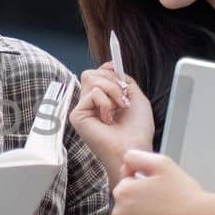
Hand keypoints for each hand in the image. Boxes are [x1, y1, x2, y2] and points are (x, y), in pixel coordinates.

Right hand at [69, 64, 154, 179]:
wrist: (133, 147)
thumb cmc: (137, 131)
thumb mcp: (136, 97)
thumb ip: (124, 80)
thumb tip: (112, 67)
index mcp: (103, 99)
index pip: (97, 73)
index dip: (107, 69)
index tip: (119, 74)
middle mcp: (91, 103)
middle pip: (91, 73)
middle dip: (111, 80)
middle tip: (122, 98)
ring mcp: (83, 109)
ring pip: (91, 79)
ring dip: (112, 91)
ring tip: (118, 109)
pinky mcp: (77, 115)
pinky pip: (92, 93)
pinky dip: (106, 102)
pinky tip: (108, 118)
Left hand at [110, 150, 214, 214]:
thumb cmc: (184, 193)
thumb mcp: (162, 163)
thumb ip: (136, 157)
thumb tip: (125, 164)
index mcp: (122, 191)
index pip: (125, 188)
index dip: (142, 188)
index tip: (158, 193)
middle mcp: (118, 213)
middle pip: (124, 208)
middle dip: (138, 207)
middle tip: (161, 207)